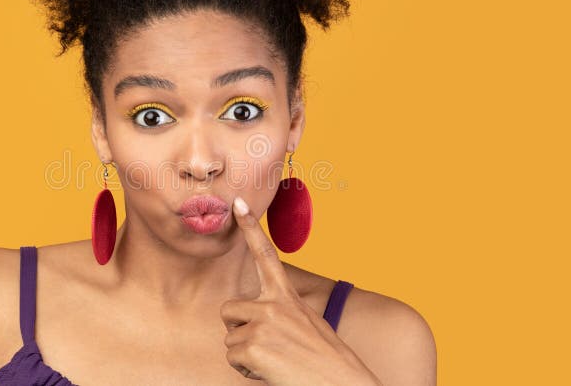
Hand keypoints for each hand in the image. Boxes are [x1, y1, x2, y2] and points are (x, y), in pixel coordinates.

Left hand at [220, 196, 381, 385]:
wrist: (341, 384)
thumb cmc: (325, 360)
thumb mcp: (307, 324)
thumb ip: (282, 312)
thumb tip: (256, 318)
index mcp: (287, 296)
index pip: (266, 255)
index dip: (250, 228)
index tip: (238, 203)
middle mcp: (274, 304)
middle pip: (229, 309)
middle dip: (238, 329)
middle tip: (266, 346)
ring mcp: (263, 322)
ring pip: (230, 337)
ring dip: (245, 353)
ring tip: (275, 360)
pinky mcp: (253, 344)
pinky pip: (232, 356)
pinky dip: (246, 368)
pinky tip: (270, 371)